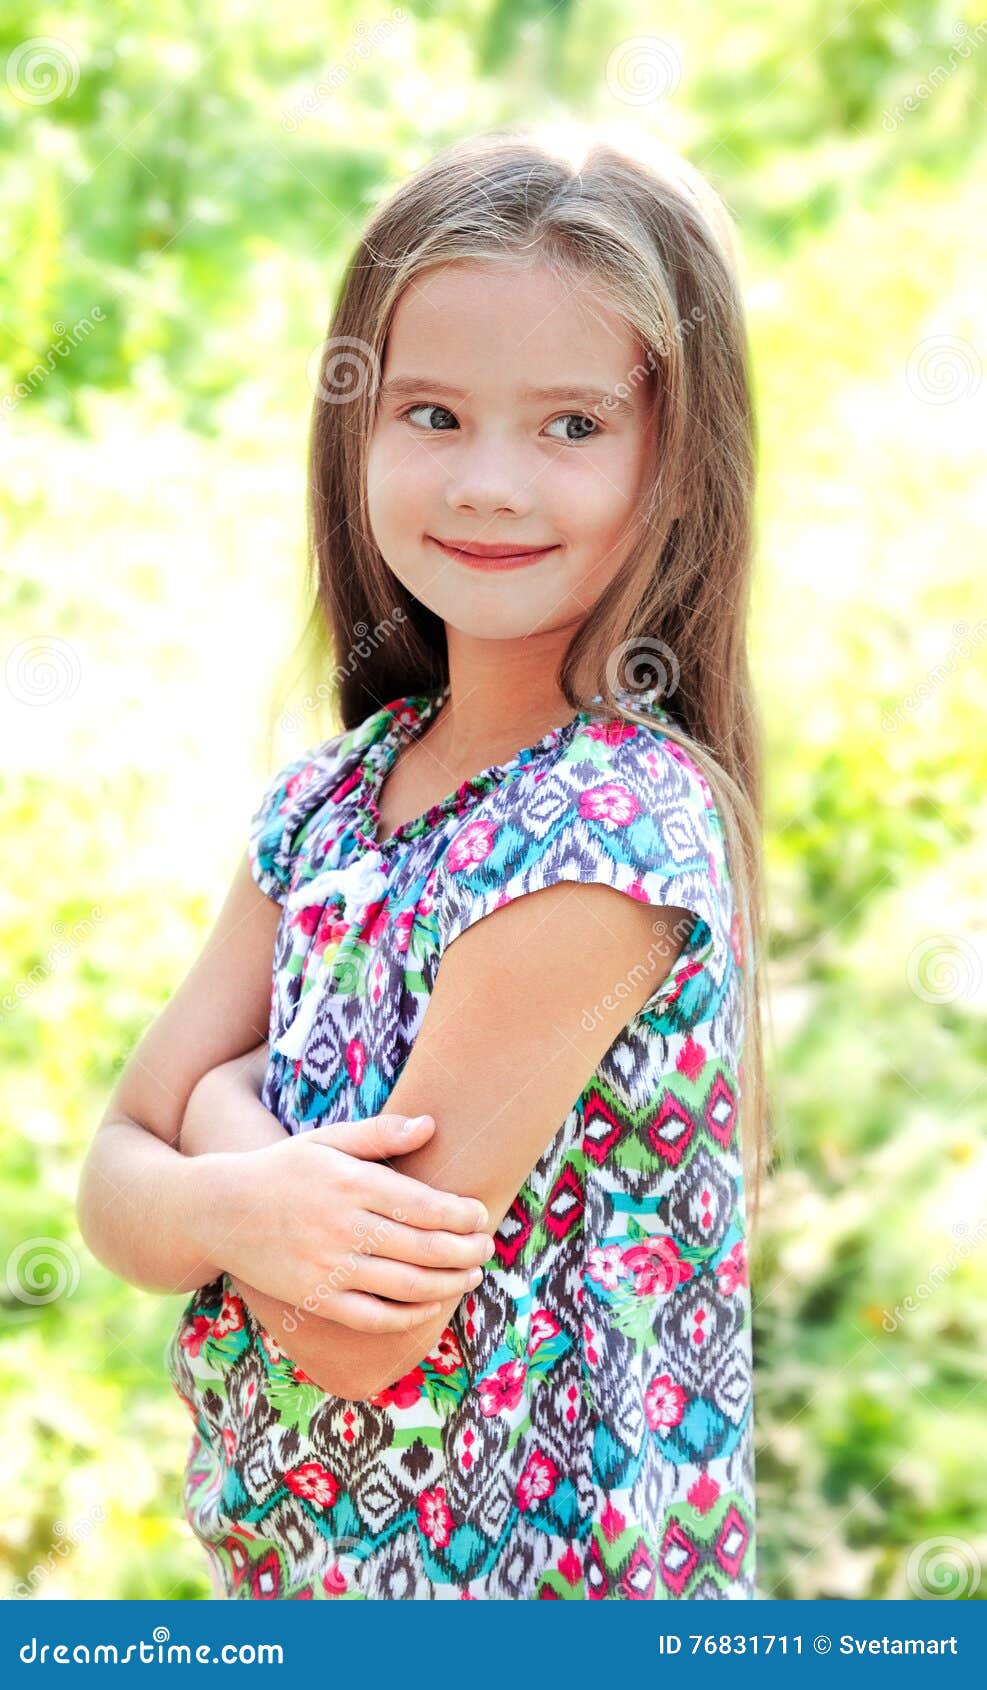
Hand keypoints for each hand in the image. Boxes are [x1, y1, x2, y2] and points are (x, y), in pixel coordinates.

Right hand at [195, 1113, 496, 1330]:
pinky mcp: (316, 1299)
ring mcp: (329, 1267)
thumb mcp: (327, 1139)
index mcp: (351, 1183)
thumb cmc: (282, 1169)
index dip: (461, 1215)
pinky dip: (410, 1314)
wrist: (219, 1210)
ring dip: (449, 1283)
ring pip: (407, 1285)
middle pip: (424, 1247)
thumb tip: (431, 1124)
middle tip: (487, 1247)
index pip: (424, 1205)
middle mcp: (343, 1227)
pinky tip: (431, 1303)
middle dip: (466, 1250)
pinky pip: (374, 1317)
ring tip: (470, 1275)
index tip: (480, 1215)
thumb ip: (380, 1133)